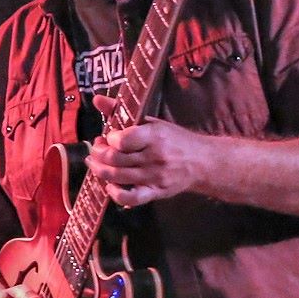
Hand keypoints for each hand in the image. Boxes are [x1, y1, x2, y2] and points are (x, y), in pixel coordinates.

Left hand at [85, 94, 208, 207]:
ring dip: (99, 170)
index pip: (123, 140)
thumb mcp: (153, 122)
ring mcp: (154, 177)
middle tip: (96, 149)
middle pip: (115, 159)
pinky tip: (110, 186)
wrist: (203, 162)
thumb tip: (97, 99)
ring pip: (117, 177)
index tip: (108, 137)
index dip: (109, 139)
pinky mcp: (156, 193)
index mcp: (155, 136)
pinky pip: (130, 198)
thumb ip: (122, 110)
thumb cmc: (175, 139)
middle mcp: (154, 157)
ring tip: (95, 163)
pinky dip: (115, 194)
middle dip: (98, 153)